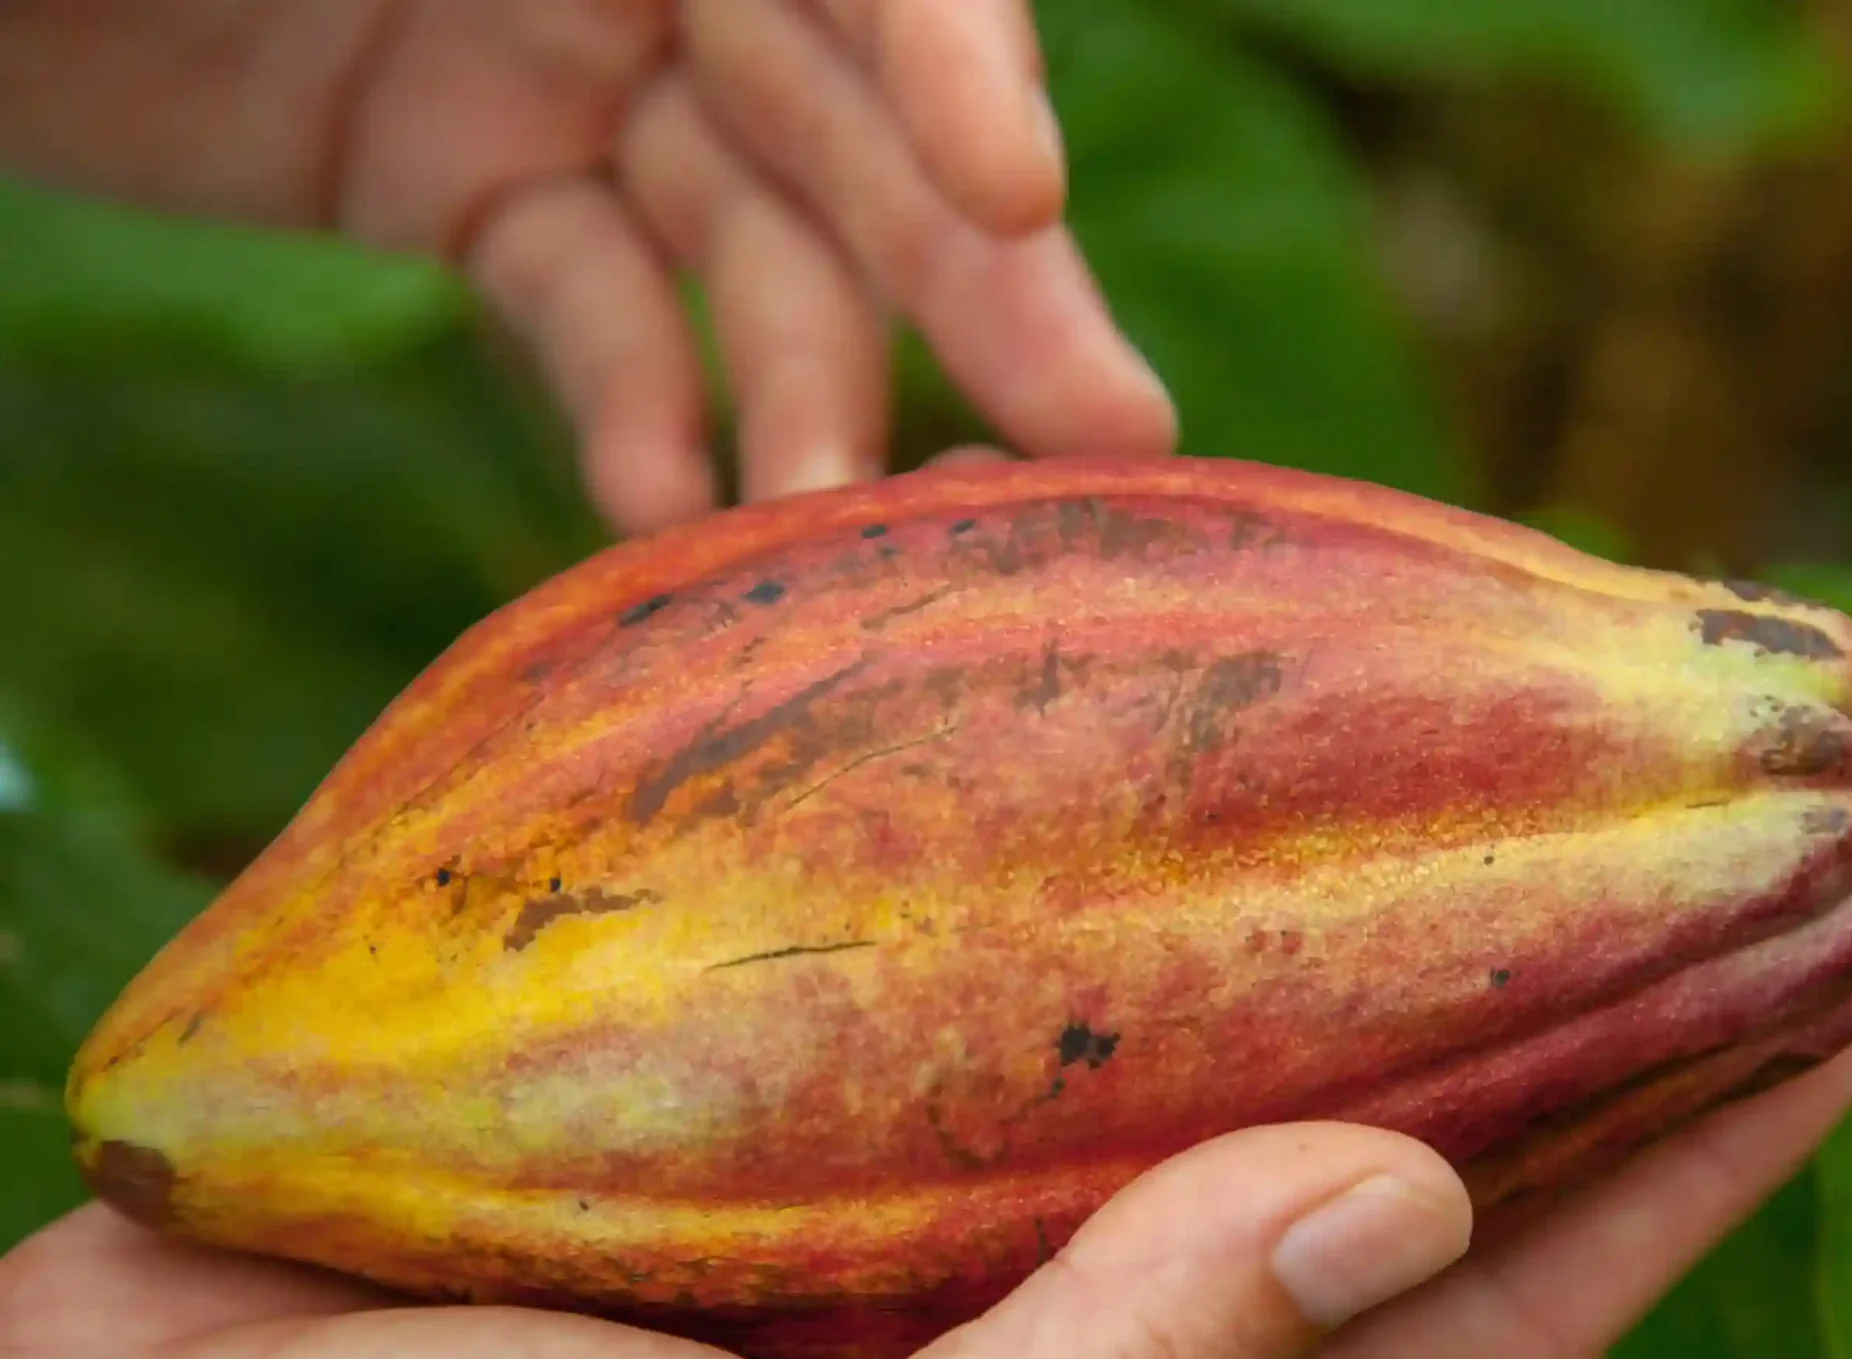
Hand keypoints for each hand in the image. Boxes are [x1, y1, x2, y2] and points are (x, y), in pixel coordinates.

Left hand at [0, 0, 1177, 535]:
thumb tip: (878, 13)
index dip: (955, 59)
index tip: (1015, 196)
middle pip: (853, 120)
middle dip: (979, 279)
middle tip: (1105, 439)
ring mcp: (562, 55)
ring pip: (751, 244)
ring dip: (808, 396)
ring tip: (832, 531)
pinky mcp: (464, 173)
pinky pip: (591, 304)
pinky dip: (640, 407)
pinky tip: (663, 509)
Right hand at [0, 923, 1851, 1358]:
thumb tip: (1398, 1204)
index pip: (1526, 1299)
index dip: (1723, 1144)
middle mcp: (1103, 1334)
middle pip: (1439, 1137)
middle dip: (1637, 990)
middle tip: (1806, 811)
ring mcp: (970, 1215)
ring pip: (1274, 1031)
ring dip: (1436, 898)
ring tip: (1575, 735)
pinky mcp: (827, 1112)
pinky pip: (1059, 972)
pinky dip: (1176, 868)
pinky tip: (1219, 754)